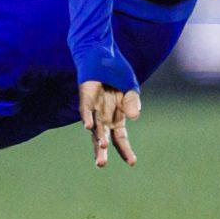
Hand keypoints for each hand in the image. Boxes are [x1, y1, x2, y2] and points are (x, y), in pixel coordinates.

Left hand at [74, 48, 141, 167]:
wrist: (104, 53)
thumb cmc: (117, 73)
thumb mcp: (131, 88)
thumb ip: (133, 103)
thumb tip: (134, 118)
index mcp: (116, 117)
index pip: (120, 139)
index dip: (125, 150)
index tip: (132, 163)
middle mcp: (103, 115)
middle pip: (102, 136)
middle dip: (102, 151)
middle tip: (101, 164)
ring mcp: (93, 105)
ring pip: (94, 125)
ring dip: (97, 136)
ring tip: (102, 148)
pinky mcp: (86, 93)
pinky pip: (85, 107)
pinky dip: (86, 116)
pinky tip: (87, 126)